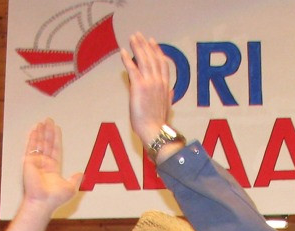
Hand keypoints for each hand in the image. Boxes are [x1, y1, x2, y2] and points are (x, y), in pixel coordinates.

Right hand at [21, 118, 81, 212]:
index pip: (55, 149)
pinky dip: (33, 137)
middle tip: (49, 120)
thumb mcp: (70, 188)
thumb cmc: (55, 198)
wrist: (43, 202)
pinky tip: (35, 129)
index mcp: (53, 168)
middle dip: (48, 131)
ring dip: (41, 132)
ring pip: (39, 143)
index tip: (56, 128)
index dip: (56, 139)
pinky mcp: (28, 161)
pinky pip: (31, 146)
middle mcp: (43, 164)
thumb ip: (75, 179)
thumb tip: (81, 173)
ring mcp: (35, 162)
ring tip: (43, 121)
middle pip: (47, 144)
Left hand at [121, 33, 175, 151]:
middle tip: (139, 35)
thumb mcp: (167, 108)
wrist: (154, 131)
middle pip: (152, 57)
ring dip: (137, 46)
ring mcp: (149, 83)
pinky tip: (123, 51)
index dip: (157, 51)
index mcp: (165, 86)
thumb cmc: (159, 123)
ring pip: (143, 59)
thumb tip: (171, 92)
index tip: (152, 42)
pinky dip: (127, 59)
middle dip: (145, 44)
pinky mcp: (139, 86)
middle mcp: (158, 81)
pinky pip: (132, 68)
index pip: (162, 63)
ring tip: (132, 37)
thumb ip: (168, 97)